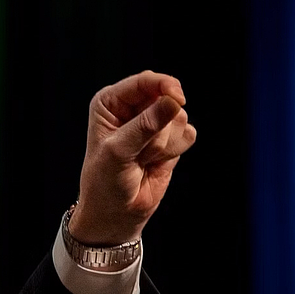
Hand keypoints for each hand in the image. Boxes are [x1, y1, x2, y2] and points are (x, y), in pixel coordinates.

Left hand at [68, 71, 196, 245]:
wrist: (116, 212)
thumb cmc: (105, 181)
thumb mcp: (118, 152)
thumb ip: (145, 126)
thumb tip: (173, 102)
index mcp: (110, 102)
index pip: (143, 81)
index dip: (164, 86)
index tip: (178, 98)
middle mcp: (132, 107)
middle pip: (167, 98)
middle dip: (159, 127)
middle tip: (139, 151)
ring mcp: (154, 122)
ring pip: (179, 117)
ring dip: (164, 144)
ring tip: (142, 159)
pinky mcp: (170, 138)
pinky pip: (188, 134)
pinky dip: (175, 151)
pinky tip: (155, 163)